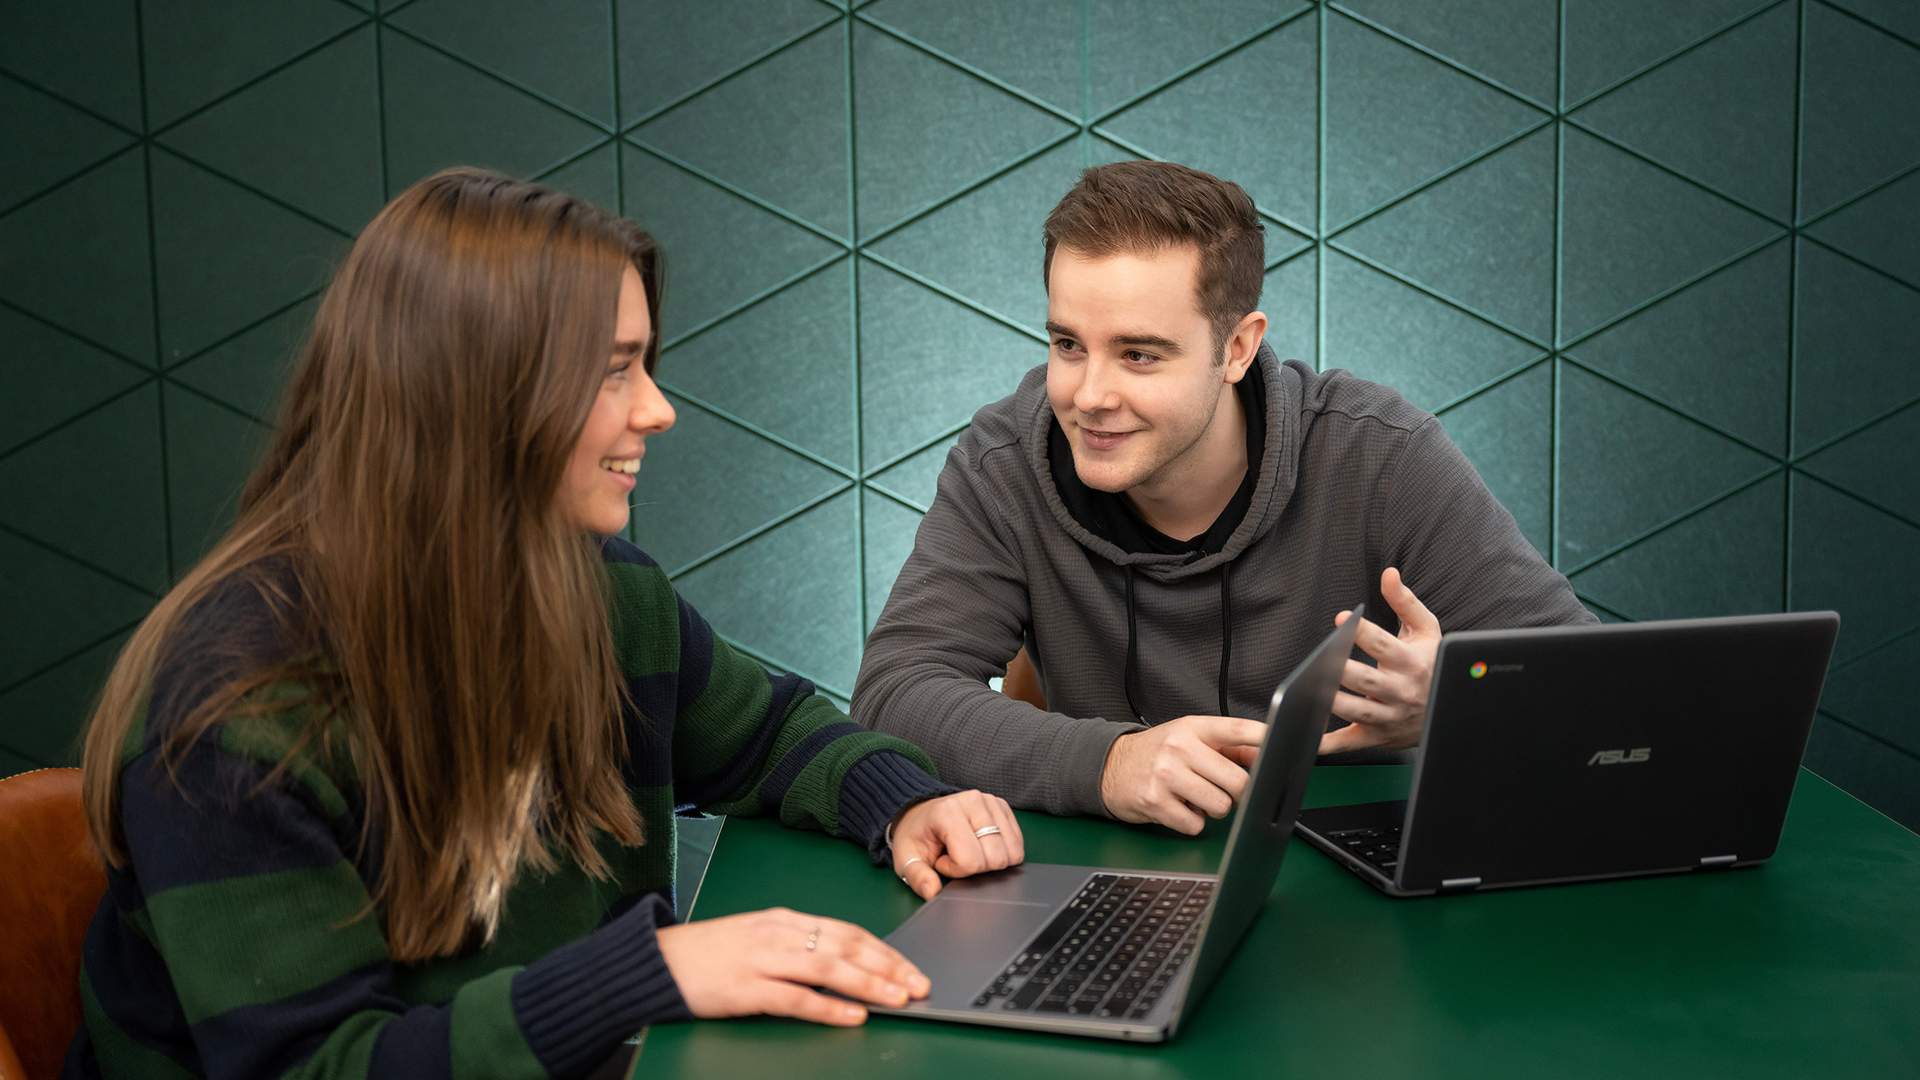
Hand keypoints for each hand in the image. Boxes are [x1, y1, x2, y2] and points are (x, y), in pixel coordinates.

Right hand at [656, 907, 930, 1025]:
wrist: (657, 961)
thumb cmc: (710, 954)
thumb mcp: (758, 938)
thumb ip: (796, 946)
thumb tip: (843, 964)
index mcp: (784, 920)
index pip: (846, 931)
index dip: (883, 950)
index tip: (910, 967)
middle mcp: (778, 934)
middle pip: (845, 946)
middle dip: (888, 965)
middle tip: (919, 984)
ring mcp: (762, 959)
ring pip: (827, 967)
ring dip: (868, 983)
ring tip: (898, 997)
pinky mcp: (746, 987)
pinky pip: (795, 997)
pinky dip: (828, 1006)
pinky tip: (852, 1015)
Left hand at [890, 790, 1024, 899]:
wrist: (921, 813)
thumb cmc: (917, 836)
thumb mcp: (906, 858)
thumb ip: (918, 877)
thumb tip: (932, 892)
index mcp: (947, 812)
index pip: (971, 860)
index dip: (956, 870)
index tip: (943, 860)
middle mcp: (973, 802)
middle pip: (996, 858)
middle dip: (977, 867)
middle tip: (957, 855)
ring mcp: (991, 802)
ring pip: (1012, 852)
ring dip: (991, 860)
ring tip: (968, 849)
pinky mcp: (1003, 807)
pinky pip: (1018, 843)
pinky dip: (1003, 852)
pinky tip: (982, 844)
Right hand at [1099, 714, 1267, 834]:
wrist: (1109, 766)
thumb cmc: (1158, 753)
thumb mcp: (1191, 740)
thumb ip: (1230, 748)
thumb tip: (1269, 756)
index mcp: (1193, 728)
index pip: (1237, 730)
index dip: (1267, 737)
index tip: (1294, 740)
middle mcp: (1180, 747)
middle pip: (1237, 781)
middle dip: (1237, 793)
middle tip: (1220, 789)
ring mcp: (1166, 774)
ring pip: (1220, 806)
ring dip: (1213, 810)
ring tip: (1194, 798)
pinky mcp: (1154, 801)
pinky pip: (1195, 825)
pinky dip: (1191, 823)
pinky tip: (1177, 808)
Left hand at [1320, 567, 1440, 753]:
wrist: (1448, 709)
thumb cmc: (1431, 664)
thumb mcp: (1427, 631)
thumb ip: (1405, 602)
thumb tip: (1389, 574)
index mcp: (1412, 663)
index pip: (1385, 646)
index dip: (1364, 632)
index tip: (1343, 618)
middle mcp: (1402, 692)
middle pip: (1368, 682)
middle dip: (1344, 671)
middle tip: (1320, 660)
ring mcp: (1390, 717)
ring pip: (1358, 712)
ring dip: (1332, 703)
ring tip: (1306, 689)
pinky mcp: (1378, 736)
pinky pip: (1351, 743)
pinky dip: (1328, 744)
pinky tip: (1306, 735)